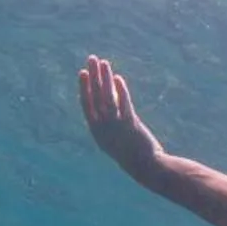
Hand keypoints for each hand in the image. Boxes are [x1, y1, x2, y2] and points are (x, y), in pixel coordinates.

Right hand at [78, 54, 163, 175]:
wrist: (144, 167)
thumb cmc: (129, 152)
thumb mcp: (115, 135)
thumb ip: (112, 116)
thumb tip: (113, 95)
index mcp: (96, 130)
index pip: (87, 104)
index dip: (84, 87)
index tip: (83, 72)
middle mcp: (103, 126)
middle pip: (96, 96)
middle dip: (93, 76)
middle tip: (91, 58)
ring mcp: (116, 125)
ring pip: (108, 97)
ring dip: (105, 78)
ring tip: (104, 62)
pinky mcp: (130, 124)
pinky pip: (124, 104)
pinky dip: (121, 91)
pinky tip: (118, 78)